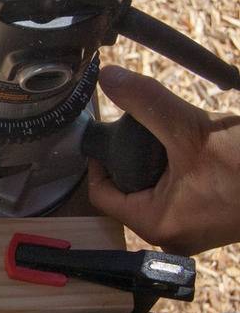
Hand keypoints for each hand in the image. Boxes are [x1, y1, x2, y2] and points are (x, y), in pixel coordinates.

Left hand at [88, 65, 239, 255]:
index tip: (102, 136)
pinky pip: (182, 192)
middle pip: (128, 192)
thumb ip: (147, 103)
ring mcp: (196, 229)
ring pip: (157, 190)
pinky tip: (192, 149)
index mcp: (157, 224)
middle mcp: (173, 234)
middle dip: (130, 159)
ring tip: (167, 138)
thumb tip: (109, 78)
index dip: (97, 162)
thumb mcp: (191, 130)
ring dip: (158, 163)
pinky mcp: (215, 219)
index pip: (102, 195)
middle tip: (135, 131)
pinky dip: (181, 169)